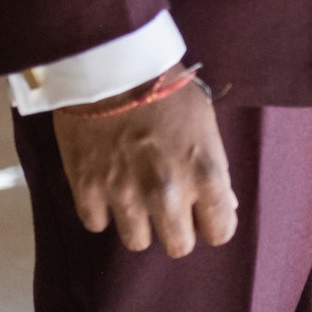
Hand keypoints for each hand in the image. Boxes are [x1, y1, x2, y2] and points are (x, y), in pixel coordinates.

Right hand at [52, 66, 238, 258]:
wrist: (111, 64)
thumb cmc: (167, 87)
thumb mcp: (205, 121)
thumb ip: (214, 166)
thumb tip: (225, 203)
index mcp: (205, 175)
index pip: (220, 231)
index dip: (212, 222)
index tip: (202, 212)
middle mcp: (168, 195)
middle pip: (178, 247)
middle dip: (176, 228)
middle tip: (167, 205)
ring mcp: (125, 196)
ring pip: (137, 241)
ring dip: (138, 221)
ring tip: (134, 194)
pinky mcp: (87, 190)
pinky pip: (96, 223)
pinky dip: (100, 208)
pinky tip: (105, 186)